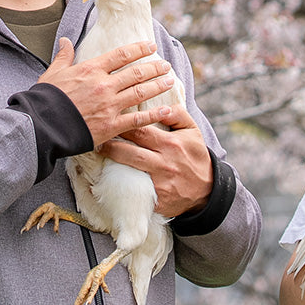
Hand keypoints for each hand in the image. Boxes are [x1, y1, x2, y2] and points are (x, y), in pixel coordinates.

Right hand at [38, 38, 175, 144]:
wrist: (41, 125)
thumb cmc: (45, 99)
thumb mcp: (52, 73)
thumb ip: (63, 56)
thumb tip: (65, 41)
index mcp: (91, 69)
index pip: (121, 54)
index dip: (139, 49)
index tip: (151, 45)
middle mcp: (104, 84)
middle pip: (136, 72)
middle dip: (154, 67)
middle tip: (166, 65)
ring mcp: (109, 105)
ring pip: (140, 92)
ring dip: (158, 85)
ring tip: (170, 80)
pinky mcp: (111, 125)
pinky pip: (138, 119)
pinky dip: (154, 114)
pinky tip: (166, 110)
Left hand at [97, 104, 213, 217]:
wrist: (207, 189)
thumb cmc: (195, 156)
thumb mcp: (192, 131)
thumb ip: (177, 114)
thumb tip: (160, 103)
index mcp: (171, 144)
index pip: (141, 132)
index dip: (123, 126)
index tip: (111, 121)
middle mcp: (163, 164)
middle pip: (130, 153)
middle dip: (110, 145)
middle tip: (97, 139)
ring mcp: (159, 184)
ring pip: (128, 172)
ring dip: (111, 162)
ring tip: (99, 152)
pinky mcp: (157, 200)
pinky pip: (134, 191)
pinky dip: (121, 184)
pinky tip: (109, 177)